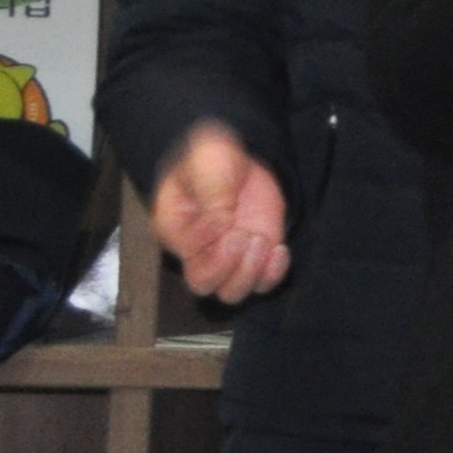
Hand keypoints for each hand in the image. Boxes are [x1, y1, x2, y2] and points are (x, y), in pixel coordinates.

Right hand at [149, 124, 289, 303]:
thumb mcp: (208, 161)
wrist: (241, 162)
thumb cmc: (213, 160)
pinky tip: (278, 249)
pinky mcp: (254, 259)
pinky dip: (273, 274)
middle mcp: (197, 251)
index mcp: (174, 227)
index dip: (205, 239)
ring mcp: (227, 258)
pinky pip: (262, 284)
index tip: (223, 216)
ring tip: (259, 240)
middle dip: (225, 265)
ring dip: (249, 273)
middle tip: (242, 235)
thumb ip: (212, 189)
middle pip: (202, 284)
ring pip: (231, 293)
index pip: (184, 251)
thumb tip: (220, 221)